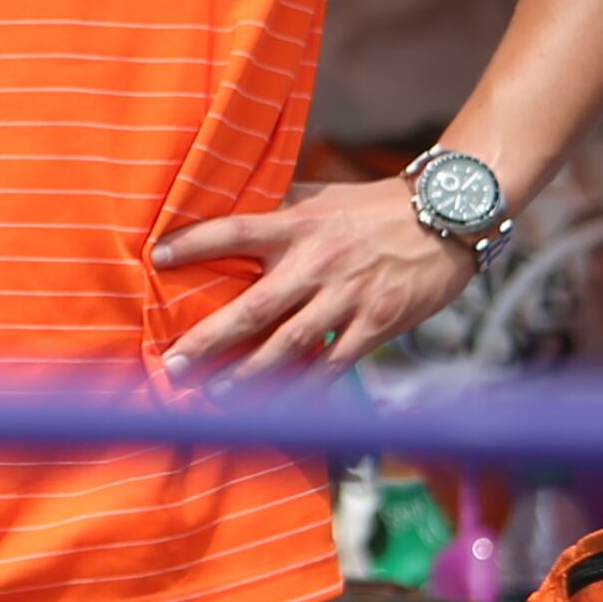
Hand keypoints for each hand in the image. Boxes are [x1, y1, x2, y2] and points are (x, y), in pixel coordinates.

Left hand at [158, 180, 476, 371]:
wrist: (446, 218)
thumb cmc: (371, 208)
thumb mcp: (319, 197)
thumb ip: (275, 208)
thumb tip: (222, 206)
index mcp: (296, 225)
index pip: (234, 231)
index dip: (194, 243)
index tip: (156, 256)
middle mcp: (316, 263)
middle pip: (254, 306)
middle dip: (210, 339)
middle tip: (173, 365)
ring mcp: (347, 297)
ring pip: (289, 343)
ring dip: (249, 373)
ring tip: (215, 394)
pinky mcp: (377, 323)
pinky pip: (335, 362)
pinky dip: (306, 386)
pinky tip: (280, 404)